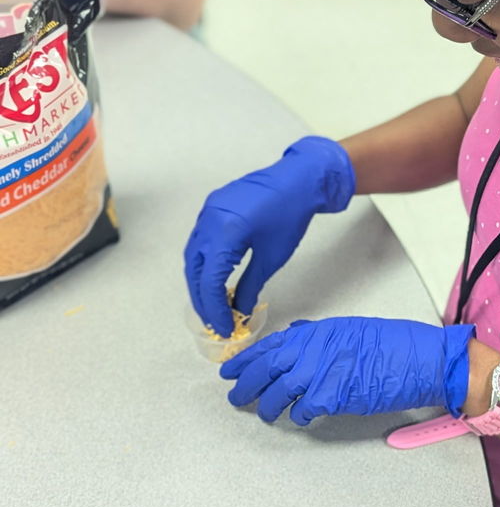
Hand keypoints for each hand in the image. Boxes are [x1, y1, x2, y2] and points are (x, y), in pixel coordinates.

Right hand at [184, 136, 354, 336]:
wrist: (299, 179)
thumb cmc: (290, 215)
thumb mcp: (272, 257)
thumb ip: (250, 286)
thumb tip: (240, 310)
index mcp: (224, 232)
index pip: (209, 281)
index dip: (215, 308)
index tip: (225, 327)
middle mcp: (209, 220)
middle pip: (194, 270)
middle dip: (202, 299)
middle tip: (215, 321)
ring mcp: (208, 211)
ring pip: (193, 255)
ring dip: (200, 282)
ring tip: (213, 305)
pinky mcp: (213, 207)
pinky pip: (200, 240)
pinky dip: (204, 262)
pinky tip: (214, 278)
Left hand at [220, 317, 475, 425]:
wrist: (417, 358)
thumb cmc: (390, 343)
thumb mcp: (349, 328)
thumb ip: (318, 334)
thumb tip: (294, 335)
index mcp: (316, 332)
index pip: (269, 345)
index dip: (245, 360)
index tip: (229, 370)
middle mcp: (313, 349)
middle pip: (266, 369)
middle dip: (245, 384)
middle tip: (234, 398)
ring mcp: (321, 372)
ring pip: (278, 393)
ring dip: (267, 406)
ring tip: (262, 414)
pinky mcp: (332, 396)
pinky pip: (303, 411)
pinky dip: (298, 417)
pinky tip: (299, 419)